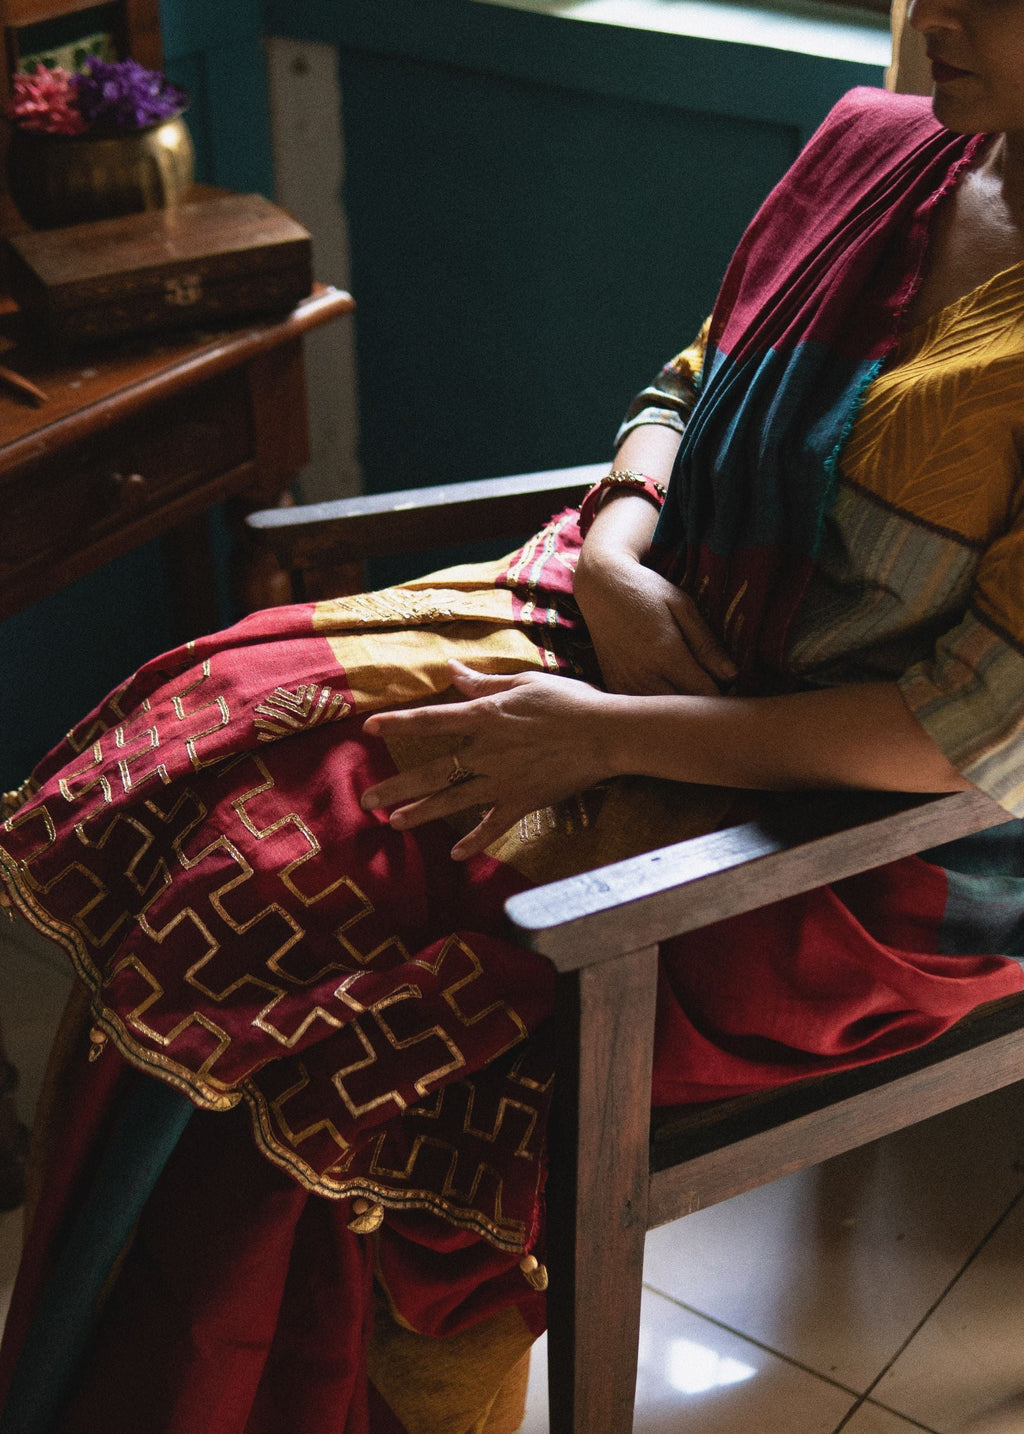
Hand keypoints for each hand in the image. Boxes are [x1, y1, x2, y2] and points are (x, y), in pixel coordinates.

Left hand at [361, 661, 614, 859]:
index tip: (369, 729)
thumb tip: (451, 670)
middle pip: (431, 770)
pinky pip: (492, 825)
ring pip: (452, 800)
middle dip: (396, 786)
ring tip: (395, 822)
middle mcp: (485, 752)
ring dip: (421, 812)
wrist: (606, 734)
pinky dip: (474, 841)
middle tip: (366, 799)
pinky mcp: (521, 801)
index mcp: (484, 716)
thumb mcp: (524, 683)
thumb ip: (484, 682)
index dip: (398, 724)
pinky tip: (454, 855)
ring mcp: (501, 780)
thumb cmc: (568, 701)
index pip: (431, 720)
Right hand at [574, 547, 735, 696]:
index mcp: (666, 654)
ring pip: (661, 713)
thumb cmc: (646, 591)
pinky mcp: (613, 685)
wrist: (600, 587)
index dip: (722, 694)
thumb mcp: (683, 606)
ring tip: (689, 687)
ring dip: (678, 706)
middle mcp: (643, 674)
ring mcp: (625, 683)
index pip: (704, 693)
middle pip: (684, 708)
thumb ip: (706, 643)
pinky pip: (641, 707)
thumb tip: (732, 675)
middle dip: (701, 704)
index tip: (729, 687)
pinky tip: (664, 687)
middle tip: (712, 688)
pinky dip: (656, 703)